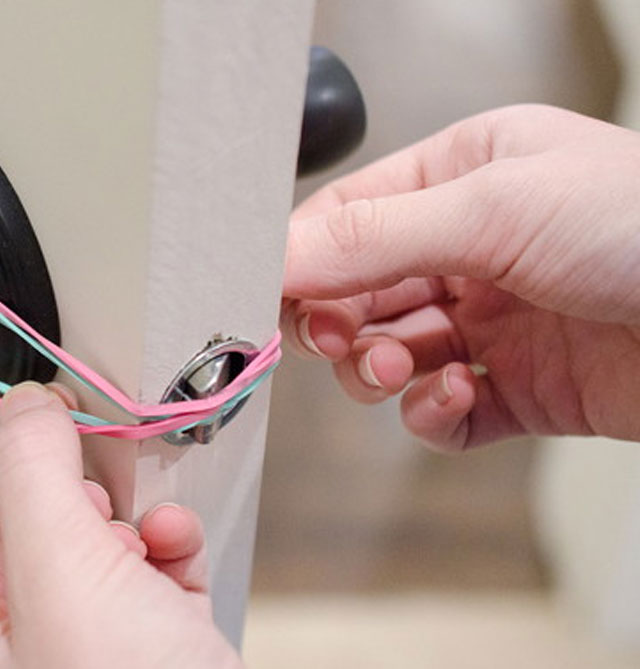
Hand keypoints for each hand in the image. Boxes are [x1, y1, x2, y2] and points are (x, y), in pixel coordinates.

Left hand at [0, 383, 242, 668]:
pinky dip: (174, 555)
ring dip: (140, 522)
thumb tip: (22, 406)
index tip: (56, 413)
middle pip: (49, 529)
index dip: (19, 459)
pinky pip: (158, 582)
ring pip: (110, 551)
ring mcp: (97, 655)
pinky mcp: (160, 656)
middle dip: (92, 494)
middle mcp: (28, 651)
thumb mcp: (63, 576)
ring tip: (156, 528)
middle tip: (115, 479)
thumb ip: (32, 477)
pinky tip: (181, 550)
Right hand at [282, 104, 639, 449]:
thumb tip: (273, 256)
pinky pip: (442, 411)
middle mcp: (473, 247)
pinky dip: (432, 413)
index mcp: (464, 176)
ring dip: (383, 371)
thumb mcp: (495, 209)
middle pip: (359, 296)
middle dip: (344, 326)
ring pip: (391, 357)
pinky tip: (456, 397)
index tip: (267, 301)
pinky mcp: (521, 389)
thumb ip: (373, 236)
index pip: (347, 220)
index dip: (303, 263)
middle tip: (347, 342)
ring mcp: (496, 320)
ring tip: (407, 368)